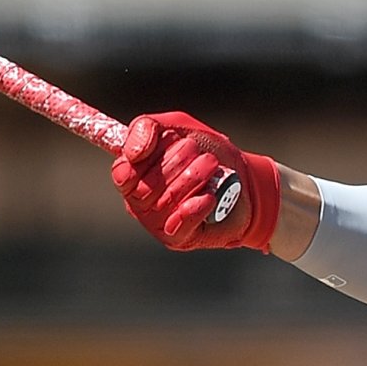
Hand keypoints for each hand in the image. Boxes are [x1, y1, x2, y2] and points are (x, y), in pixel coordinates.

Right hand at [113, 110, 282, 251]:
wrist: (243, 178)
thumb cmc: (204, 151)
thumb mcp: (175, 127)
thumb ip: (146, 128)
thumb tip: (132, 153)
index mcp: (132, 176)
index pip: (122, 173)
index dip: (143, 156)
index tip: (166, 138)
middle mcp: (139, 202)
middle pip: (144, 187)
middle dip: (175, 161)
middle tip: (195, 149)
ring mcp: (157, 223)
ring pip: (165, 202)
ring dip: (192, 178)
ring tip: (211, 165)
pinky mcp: (178, 238)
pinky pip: (180, 224)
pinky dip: (196, 206)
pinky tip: (209, 196)